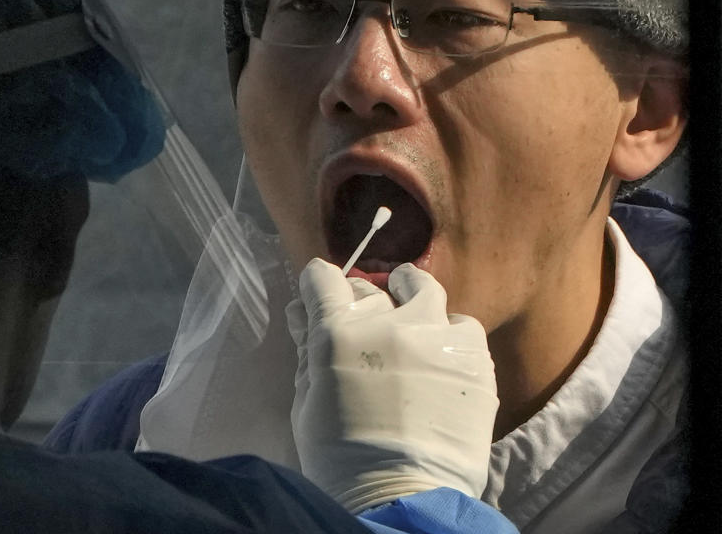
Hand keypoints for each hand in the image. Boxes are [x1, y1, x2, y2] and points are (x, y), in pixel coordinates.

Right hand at [286, 259, 498, 513]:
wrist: (401, 497)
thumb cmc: (338, 457)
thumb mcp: (307, 402)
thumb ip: (308, 352)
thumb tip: (303, 316)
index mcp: (338, 333)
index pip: (324, 279)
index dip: (319, 283)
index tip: (322, 292)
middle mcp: (387, 323)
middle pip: (370, 286)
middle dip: (361, 299)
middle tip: (363, 323)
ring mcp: (434, 336)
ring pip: (424, 290)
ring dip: (411, 296)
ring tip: (411, 311)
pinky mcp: (472, 357)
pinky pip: (462, 325)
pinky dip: (449, 333)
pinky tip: (442, 353)